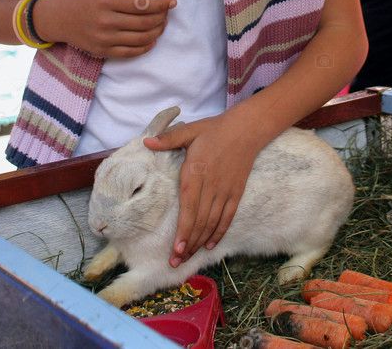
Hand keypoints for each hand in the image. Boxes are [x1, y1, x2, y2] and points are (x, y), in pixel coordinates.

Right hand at [34, 0, 175, 57]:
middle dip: (161, 18)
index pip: (141, 5)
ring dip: (157, 32)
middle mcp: (106, 21)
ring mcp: (104, 38)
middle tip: (167, 13)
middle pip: (144, 22)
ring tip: (162, 24)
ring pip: (140, 39)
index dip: (160, 4)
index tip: (172, 2)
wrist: (56, 19)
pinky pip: (130, 52)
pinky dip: (145, 47)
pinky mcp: (103, 51)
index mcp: (106, 1)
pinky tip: (151, 39)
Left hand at [143, 112, 258, 267]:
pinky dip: (219, 233)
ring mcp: (225, 191)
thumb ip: (168, 139)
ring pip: (212, 223)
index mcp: (196, 172)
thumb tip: (146, 142)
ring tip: (188, 258)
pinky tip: (209, 245)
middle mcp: (211, 186)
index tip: (176, 249)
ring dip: (200, 242)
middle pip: (199, 221)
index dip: (183, 231)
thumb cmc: (213, 130)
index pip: (189, 208)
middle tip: (176, 262)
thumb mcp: (189, 131)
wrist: (246, 130)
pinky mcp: (236, 193)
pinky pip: (227, 217)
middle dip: (188, 244)